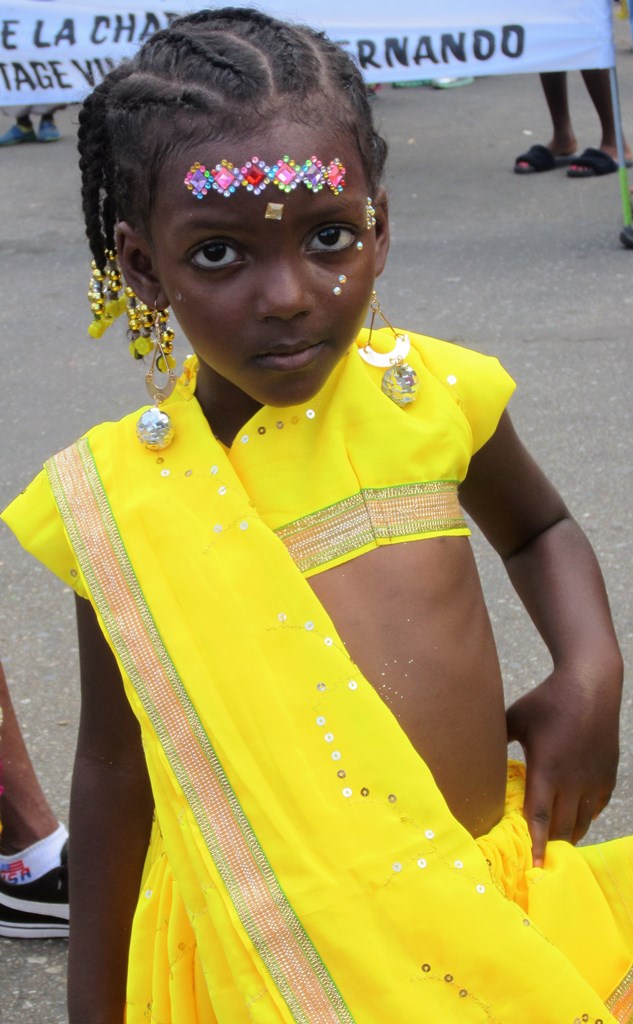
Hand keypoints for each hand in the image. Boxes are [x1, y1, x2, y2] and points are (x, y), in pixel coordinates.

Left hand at [506, 666, 620, 866]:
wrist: (590, 685)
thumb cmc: (547, 700)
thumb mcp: (515, 718)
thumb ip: (495, 741)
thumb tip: (474, 755)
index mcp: (547, 769)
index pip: (540, 816)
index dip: (537, 844)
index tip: (536, 867)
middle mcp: (573, 779)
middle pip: (563, 826)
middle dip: (552, 846)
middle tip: (541, 862)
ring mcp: (593, 778)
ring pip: (582, 820)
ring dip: (570, 835)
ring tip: (557, 847)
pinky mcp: (607, 774)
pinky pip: (597, 806)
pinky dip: (586, 817)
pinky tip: (576, 819)